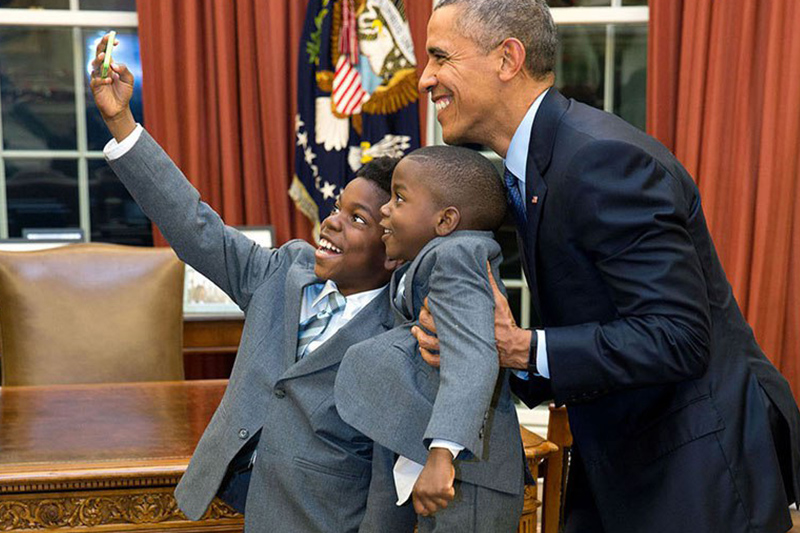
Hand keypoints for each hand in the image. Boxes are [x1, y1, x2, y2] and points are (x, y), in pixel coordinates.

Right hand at [89, 33, 135, 139]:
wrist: (119, 108)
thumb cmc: (123, 93)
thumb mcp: (129, 80)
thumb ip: (124, 70)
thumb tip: (114, 64)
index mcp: (109, 64)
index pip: (106, 50)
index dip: (108, 43)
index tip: (114, 38)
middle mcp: (102, 68)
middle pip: (98, 53)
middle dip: (102, 46)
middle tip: (106, 41)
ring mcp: (97, 77)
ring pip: (95, 65)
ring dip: (99, 60)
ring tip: (105, 58)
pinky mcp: (95, 87)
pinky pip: (96, 80)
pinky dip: (103, 79)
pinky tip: (109, 80)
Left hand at [412, 261, 532, 369]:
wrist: (512, 347)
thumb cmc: (504, 324)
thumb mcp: (497, 299)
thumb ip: (488, 281)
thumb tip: (484, 262)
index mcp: (460, 317)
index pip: (436, 307)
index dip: (430, 302)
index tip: (431, 299)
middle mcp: (453, 333)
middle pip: (428, 322)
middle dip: (423, 315)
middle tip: (424, 312)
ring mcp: (453, 348)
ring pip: (427, 342)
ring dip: (419, 336)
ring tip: (415, 331)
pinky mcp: (456, 359)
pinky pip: (434, 361)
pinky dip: (426, 355)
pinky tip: (423, 350)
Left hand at [412, 448, 454, 515]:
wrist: (438, 458)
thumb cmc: (432, 469)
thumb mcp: (422, 484)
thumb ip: (423, 496)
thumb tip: (427, 511)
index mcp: (416, 492)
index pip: (420, 511)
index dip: (427, 510)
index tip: (432, 506)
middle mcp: (423, 493)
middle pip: (433, 510)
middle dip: (438, 502)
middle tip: (439, 491)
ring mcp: (433, 492)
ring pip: (443, 505)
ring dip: (445, 496)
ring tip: (442, 485)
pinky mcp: (443, 490)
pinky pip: (450, 497)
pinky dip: (451, 491)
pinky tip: (447, 482)